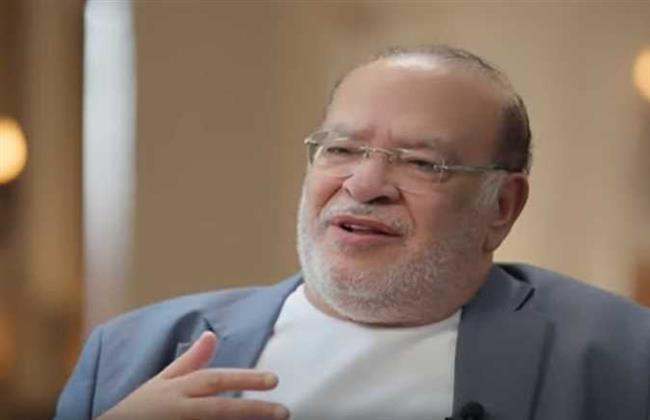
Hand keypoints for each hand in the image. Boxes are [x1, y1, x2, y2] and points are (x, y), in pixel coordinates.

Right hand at [97, 331, 288, 419]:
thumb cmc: (139, 410)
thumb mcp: (161, 382)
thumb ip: (189, 361)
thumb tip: (212, 335)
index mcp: (177, 390)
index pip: (215, 380)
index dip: (245, 379)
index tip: (274, 380)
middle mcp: (179, 410)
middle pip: (220, 409)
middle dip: (252, 409)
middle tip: (283, 411)